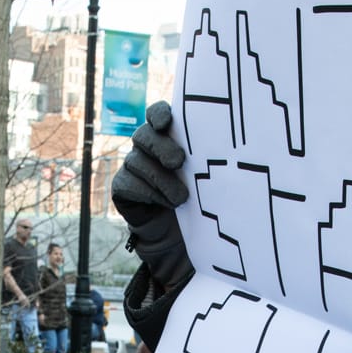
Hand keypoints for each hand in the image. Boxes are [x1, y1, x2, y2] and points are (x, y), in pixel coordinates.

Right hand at [110, 102, 194, 288]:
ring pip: (136, 161)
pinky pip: (128, 183)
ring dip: (160, 179)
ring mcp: (132, 166)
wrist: (181, 238)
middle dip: (160, 147)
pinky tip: (166, 204)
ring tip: (181, 198)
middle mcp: (147, 147)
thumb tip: (229, 147)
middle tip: (178, 162)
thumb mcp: (208, 177)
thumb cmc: (201, 200)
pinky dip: (148, 193)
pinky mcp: (122, 187)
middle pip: (143, 135)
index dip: (158, 114)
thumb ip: (207, 158)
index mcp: (167, 136)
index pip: (157, 114)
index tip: (167, 123)